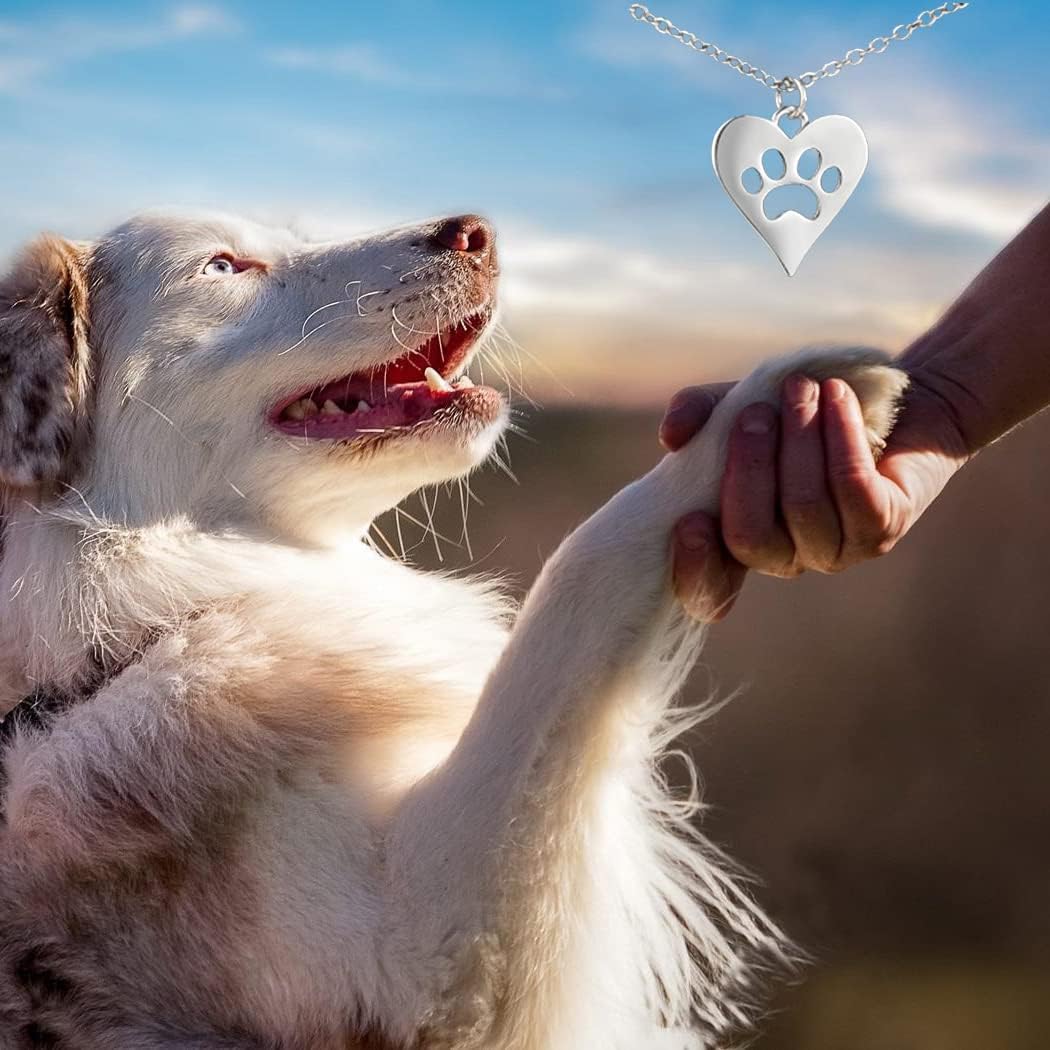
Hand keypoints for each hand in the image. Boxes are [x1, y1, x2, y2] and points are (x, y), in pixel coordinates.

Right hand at [666, 367, 969, 613]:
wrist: (881, 397)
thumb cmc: (796, 411)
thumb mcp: (737, 404)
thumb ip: (698, 413)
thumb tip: (672, 435)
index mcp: (741, 540)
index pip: (709, 591)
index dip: (696, 571)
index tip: (689, 523)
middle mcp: (787, 557)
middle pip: (751, 538)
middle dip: (748, 469)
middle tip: (755, 413)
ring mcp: (836, 550)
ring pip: (803, 505)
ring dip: (798, 437)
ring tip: (801, 386)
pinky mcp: (882, 527)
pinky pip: (851, 486)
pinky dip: (839, 435)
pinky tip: (836, 396)